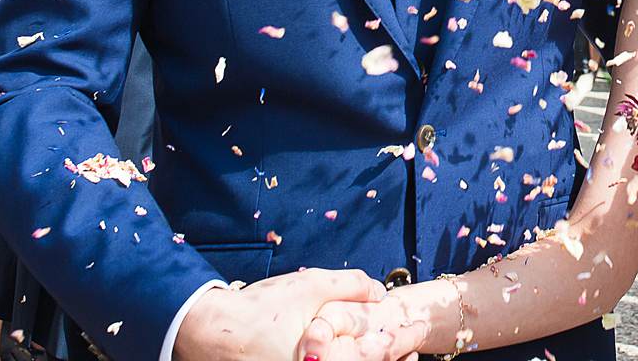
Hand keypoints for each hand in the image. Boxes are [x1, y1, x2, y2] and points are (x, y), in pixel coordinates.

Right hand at [174, 268, 417, 360]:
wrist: (217, 335)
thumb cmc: (262, 310)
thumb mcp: (310, 285)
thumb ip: (350, 285)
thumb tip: (379, 292)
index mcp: (329, 359)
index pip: (380, 353)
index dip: (405, 339)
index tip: (420, 327)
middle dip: (395, 358)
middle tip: (414, 347)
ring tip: (394, 353)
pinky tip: (355, 354)